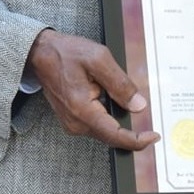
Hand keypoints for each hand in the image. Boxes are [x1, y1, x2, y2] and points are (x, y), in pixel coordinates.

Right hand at [25, 29, 159, 151]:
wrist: (40, 53)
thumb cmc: (65, 53)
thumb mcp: (98, 59)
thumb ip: (120, 83)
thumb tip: (138, 105)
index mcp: (82, 110)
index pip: (115, 135)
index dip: (137, 140)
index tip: (154, 136)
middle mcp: (75, 122)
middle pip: (111, 135)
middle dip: (131, 129)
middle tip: (148, 119)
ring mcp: (72, 123)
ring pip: (105, 130)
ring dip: (119, 120)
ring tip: (125, 98)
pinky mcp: (72, 119)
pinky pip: (97, 124)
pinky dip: (109, 116)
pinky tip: (111, 98)